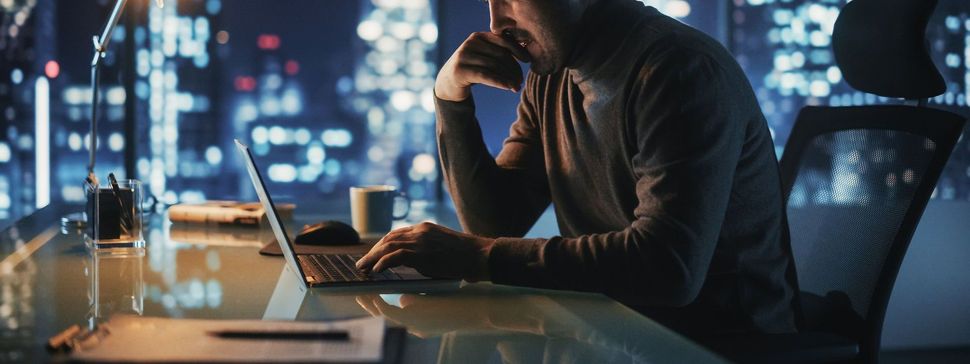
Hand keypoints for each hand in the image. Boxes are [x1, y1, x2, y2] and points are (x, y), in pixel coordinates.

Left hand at [355, 222, 494, 281]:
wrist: (479, 255)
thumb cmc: (466, 256)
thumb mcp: (443, 248)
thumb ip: (427, 253)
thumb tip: (414, 265)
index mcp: (425, 228)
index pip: (397, 234)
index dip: (383, 244)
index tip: (375, 253)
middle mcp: (420, 231)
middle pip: (389, 238)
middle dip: (373, 250)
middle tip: (363, 262)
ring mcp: (420, 240)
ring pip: (388, 246)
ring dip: (372, 257)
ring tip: (363, 268)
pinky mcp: (421, 252)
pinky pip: (395, 256)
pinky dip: (383, 262)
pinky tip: (376, 270)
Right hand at [434, 31, 531, 101]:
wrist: (447, 83)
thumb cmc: (472, 70)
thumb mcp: (484, 57)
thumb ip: (498, 52)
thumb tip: (525, 54)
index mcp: (478, 36)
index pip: (503, 40)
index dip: (518, 50)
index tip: (528, 60)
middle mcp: (470, 44)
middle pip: (500, 55)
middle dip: (514, 69)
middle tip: (520, 81)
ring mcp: (464, 57)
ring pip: (494, 66)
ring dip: (509, 78)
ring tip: (516, 87)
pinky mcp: (460, 71)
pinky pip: (485, 76)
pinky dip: (499, 82)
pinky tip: (508, 87)